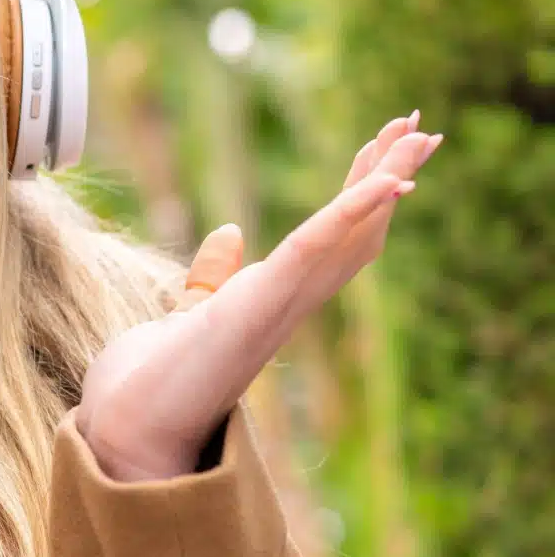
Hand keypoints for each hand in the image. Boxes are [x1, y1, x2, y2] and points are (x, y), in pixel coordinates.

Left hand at [77, 111, 442, 481]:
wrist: (134, 428)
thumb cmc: (161, 381)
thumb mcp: (193, 312)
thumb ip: (214, 276)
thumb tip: (229, 230)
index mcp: (278, 299)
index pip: (333, 236)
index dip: (362, 192)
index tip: (383, 147)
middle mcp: (292, 303)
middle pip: (358, 230)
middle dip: (389, 175)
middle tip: (422, 127)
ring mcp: (282, 304)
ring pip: (350, 234)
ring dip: (383, 180)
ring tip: (417, 134)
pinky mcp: (261, 304)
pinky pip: (314, 249)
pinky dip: (349, 213)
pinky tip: (383, 180)